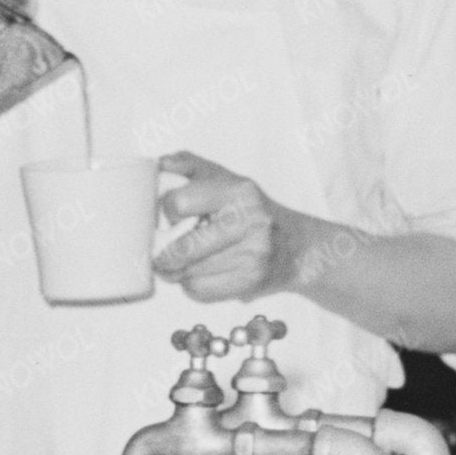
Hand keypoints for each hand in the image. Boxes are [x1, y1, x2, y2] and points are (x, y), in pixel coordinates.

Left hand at [153, 154, 309, 304]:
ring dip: (176, 271)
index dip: (166, 212)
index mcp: (239, 191)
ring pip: (188, 272)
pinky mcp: (250, 281)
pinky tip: (201, 274)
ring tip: (180, 263)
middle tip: (160, 253)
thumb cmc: (252, 211)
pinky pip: (201, 290)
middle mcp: (249, 221)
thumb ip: (190, 165)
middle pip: (183, 248)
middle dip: (164, 254)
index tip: (169, 217)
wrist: (296, 247)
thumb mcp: (226, 179)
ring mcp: (252, 254)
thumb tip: (161, 163)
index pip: (180, 203)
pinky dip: (192, 285)